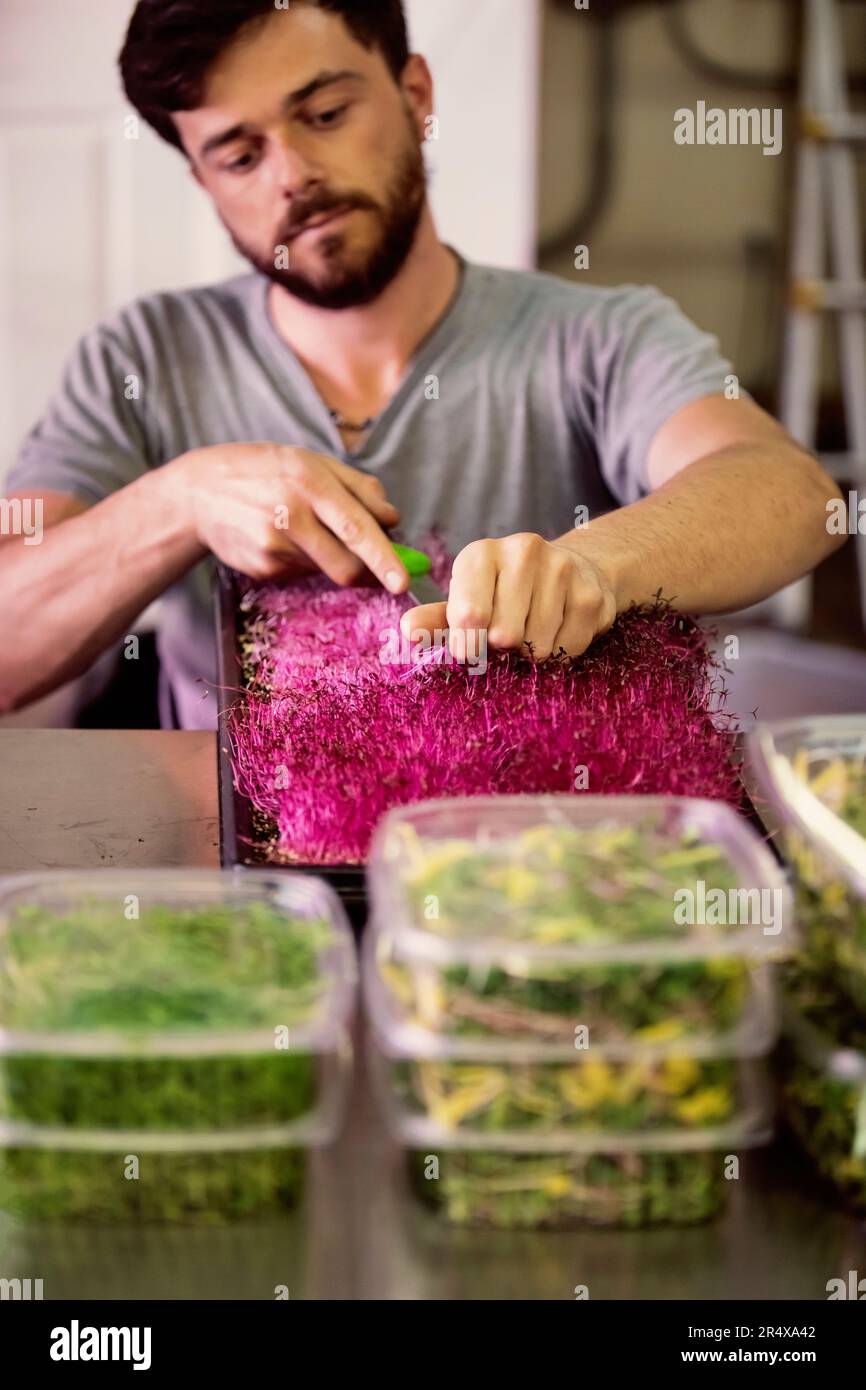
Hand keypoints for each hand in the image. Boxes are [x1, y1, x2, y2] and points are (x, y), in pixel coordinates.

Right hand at [174, 442, 406, 589]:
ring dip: (331, 557)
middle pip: (345, 565)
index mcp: (309, 482)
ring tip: (305, 529)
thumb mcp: (309, 461)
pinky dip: (304, 560)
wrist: (198, 493)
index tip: (402, 581)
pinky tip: (281, 538)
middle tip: (381, 570)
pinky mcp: (262, 568)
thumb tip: (393, 518)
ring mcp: (273, 546)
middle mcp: (290, 515)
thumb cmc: (263, 471)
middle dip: (368, 572)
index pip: (356, 527)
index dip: (383, 557)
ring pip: (325, 569)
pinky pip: (302, 572)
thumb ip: (357, 486)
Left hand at [400, 533, 616, 661]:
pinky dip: (560, 651)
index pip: (468, 613)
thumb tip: (408, 631)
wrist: (573, 572)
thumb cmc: (506, 593)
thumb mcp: (465, 602)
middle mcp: (522, 551)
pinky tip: (558, 629)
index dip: (467, 643)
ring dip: (532, 651)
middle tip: (506, 635)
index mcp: (481, 554)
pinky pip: (567, 649)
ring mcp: (561, 569)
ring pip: (537, 646)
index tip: (467, 650)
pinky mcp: (590, 594)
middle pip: (504, 636)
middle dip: (503, 648)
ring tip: (533, 629)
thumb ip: (436, 619)